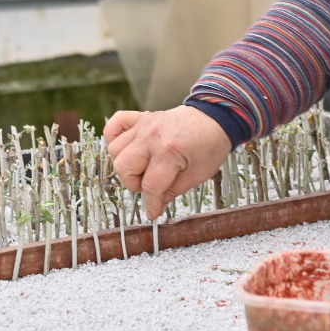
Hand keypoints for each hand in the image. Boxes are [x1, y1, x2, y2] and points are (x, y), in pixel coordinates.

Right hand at [104, 105, 232, 219]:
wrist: (215, 117)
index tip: (153, 213)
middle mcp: (152, 136)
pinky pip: (115, 125)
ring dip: (126, 165)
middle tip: (152, 185)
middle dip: (135, 184)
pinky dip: (114, 137)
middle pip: (124, 168)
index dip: (152, 204)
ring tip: (143, 168)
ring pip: (115, 150)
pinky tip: (128, 149)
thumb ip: (173, 191)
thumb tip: (156, 204)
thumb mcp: (198, 175)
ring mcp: (144, 125)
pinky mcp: (141, 118)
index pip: (151, 186)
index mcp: (170, 151)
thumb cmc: (210, 145)